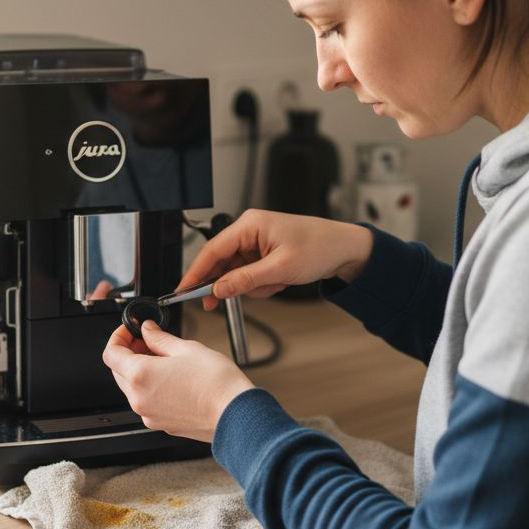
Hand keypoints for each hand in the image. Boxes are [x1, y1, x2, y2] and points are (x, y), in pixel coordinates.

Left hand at [101, 321, 254, 442]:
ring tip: (165, 359)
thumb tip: (148, 330)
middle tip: (148, 341)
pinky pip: (146, 402)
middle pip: (118, 371)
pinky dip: (151, 387)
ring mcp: (148, 414)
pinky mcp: (160, 423)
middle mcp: (139, 399)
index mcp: (140, 376)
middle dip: (129, 353)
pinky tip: (171, 378)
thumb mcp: (186, 348)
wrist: (235, 414)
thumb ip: (159, 338)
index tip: (130, 330)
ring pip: (131, 388)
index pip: (111, 353)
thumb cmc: (216, 384)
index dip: (118, 337)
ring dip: (140, 371)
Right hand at [179, 210, 373, 310]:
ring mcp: (256, 243)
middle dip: (227, 284)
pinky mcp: (263, 254)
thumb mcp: (280, 269)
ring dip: (253, 286)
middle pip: (220, 263)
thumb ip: (245, 280)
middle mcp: (249, 231)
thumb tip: (218, 289)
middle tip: (215, 304)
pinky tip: (279, 282)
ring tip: (276, 283)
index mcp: (249, 225)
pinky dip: (262, 285)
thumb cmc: (320, 247)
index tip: (183, 291)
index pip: (212, 250)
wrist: (345, 249)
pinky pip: (250, 276)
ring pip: (236, 274)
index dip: (195, 272)